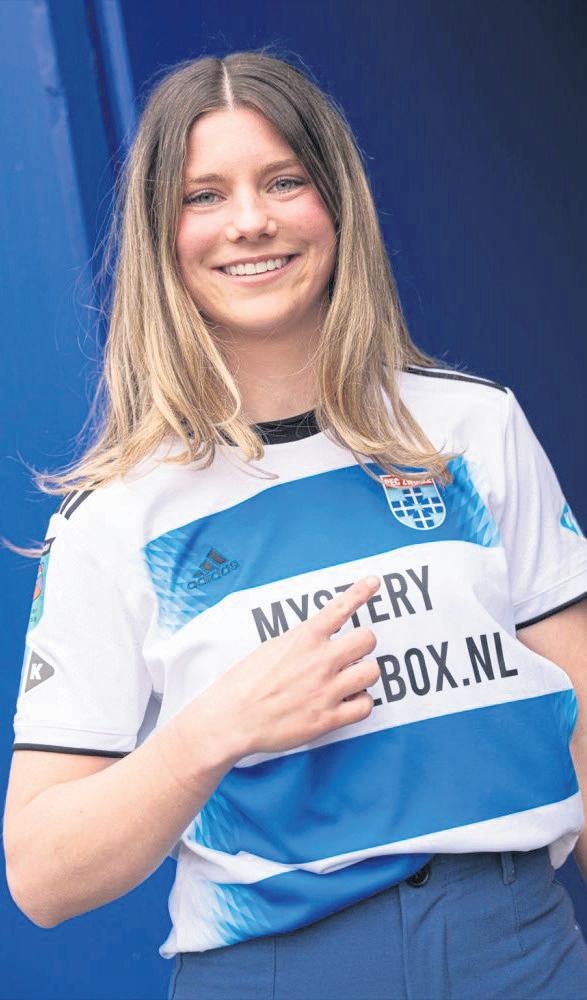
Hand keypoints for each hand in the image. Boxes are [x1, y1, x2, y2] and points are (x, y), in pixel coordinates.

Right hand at [207, 576, 380, 756]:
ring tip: (349, 679)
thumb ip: (301, 641)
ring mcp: (326, 690)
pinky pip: (365, 706)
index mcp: (304, 639)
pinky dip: (360, 703)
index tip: (374, 581)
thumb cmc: (245, 683)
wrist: (231, 718)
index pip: (340, 607)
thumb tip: (318, 640)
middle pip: (367, 640)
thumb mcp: (272, 647)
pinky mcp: (328, 718)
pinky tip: (347, 701)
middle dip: (362, 645)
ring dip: (363, 674)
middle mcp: (320, 660)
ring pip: (372, 672)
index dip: (361, 592)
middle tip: (351, 654)